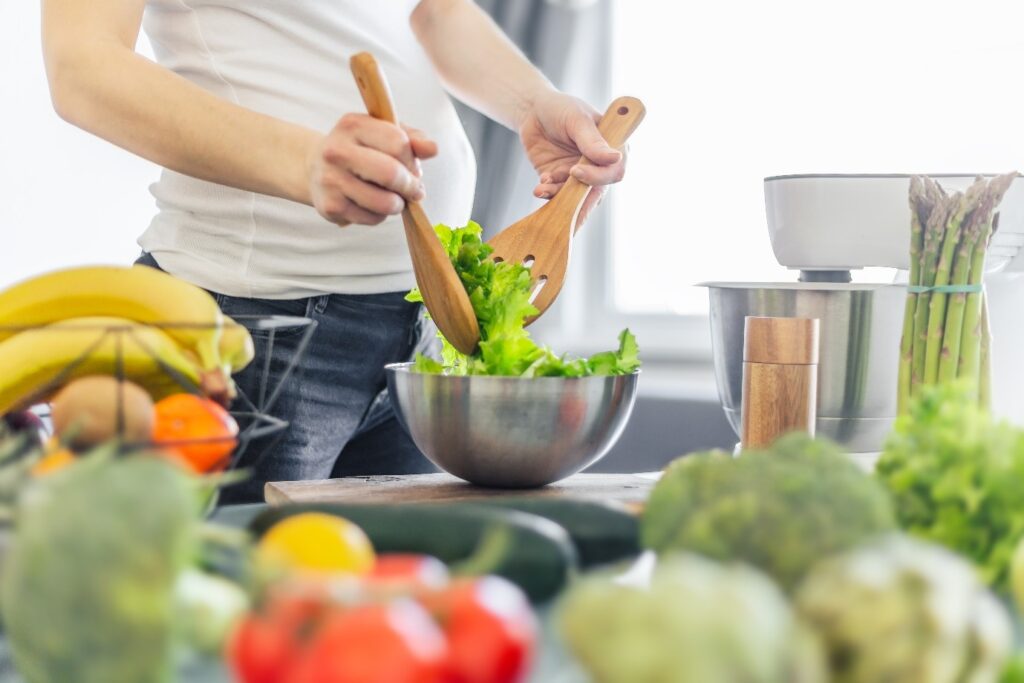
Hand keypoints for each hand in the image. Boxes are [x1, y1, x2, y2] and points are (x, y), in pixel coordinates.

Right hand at [308, 114, 437, 225]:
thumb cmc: (360, 149)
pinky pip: (372, 218)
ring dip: (398, 204)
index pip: (398, 143)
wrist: (315, 168)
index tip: (412, 167)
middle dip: (410, 186)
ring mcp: (331, 180)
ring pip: (385, 202)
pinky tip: (373, 205)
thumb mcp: (384, 133)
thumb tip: (433, 149)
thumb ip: (412, 139)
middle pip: (391, 174)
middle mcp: (337, 151)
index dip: (412, 160)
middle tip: (414, 190)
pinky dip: (381, 216)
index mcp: (353, 125)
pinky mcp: (330, 206)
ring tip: (394, 198)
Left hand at [518, 91, 626, 225]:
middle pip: (596, 191)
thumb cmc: (561, 108)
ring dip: (559, 196)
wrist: (533, 110)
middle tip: (561, 197)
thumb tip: (616, 158)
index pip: (614, 172)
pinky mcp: (559, 180)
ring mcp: (579, 174)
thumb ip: (593, 142)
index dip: (597, 177)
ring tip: (542, 187)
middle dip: (579, 198)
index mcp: (611, 147)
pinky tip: (539, 187)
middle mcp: (598, 165)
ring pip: (576, 197)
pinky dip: (549, 193)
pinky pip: (557, 194)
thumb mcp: (578, 120)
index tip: (575, 171)